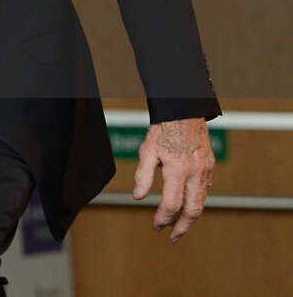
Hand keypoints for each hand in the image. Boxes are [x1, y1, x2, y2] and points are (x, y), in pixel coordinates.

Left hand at [133, 117, 214, 241]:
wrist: (183, 112)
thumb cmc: (163, 130)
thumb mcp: (147, 150)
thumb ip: (143, 175)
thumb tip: (139, 197)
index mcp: (177, 169)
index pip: (171, 203)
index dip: (163, 218)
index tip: (156, 225)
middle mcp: (194, 172)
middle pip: (192, 209)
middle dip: (182, 226)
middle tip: (172, 236)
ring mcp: (205, 170)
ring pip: (201, 202)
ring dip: (190, 218)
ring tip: (179, 227)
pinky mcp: (209, 167)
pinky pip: (204, 190)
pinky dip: (196, 202)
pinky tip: (187, 207)